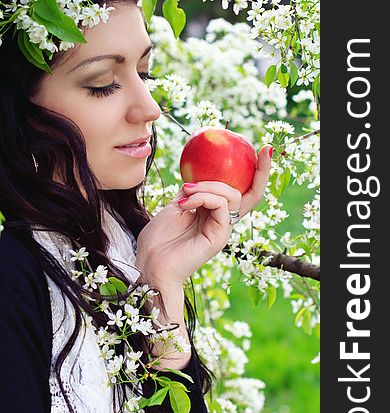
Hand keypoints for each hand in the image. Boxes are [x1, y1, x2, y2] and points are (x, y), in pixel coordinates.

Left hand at [135, 145, 272, 287]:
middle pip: (251, 193)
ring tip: (186, 191)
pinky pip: (220, 205)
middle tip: (263, 149)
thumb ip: (191, 191)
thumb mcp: (175, 206)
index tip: (263, 149)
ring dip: (207, 186)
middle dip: (261, 170)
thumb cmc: (158, 239)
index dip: (256, 172)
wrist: (150, 263)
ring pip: (231, 195)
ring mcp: (222, 228)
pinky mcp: (219, 236)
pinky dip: (202, 197)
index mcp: (213, 212)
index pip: (240, 190)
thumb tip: (197, 173)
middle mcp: (223, 220)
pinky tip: (184, 204)